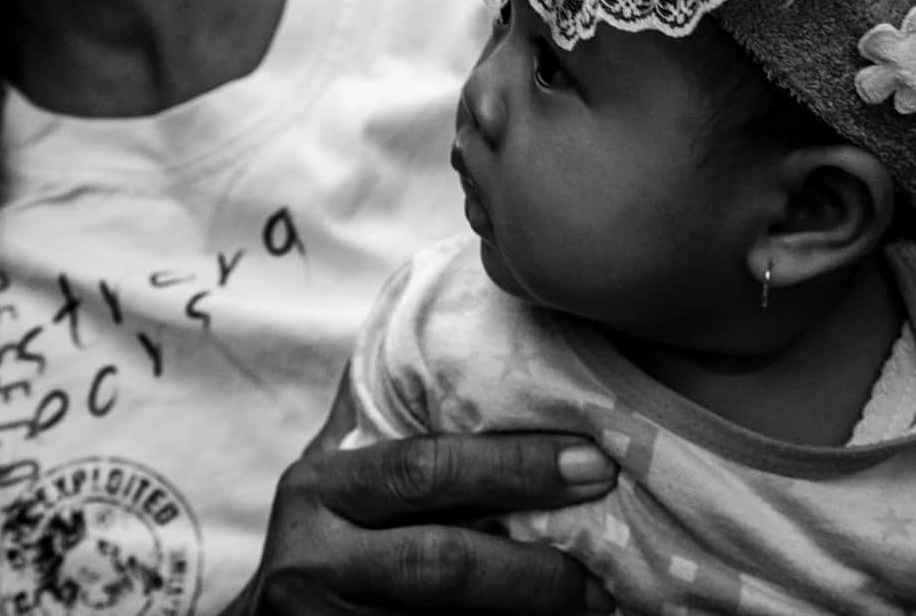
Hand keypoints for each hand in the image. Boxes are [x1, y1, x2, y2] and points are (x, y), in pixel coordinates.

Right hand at [228, 378, 618, 614]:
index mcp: (318, 487)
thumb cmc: (329, 534)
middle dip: (532, 571)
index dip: (514, 468)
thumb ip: (395, 421)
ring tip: (591, 607)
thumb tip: (486, 329)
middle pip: (440, 563)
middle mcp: (313, 558)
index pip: (423, 469)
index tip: (593, 466)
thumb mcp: (342, 475)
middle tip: (602, 577)